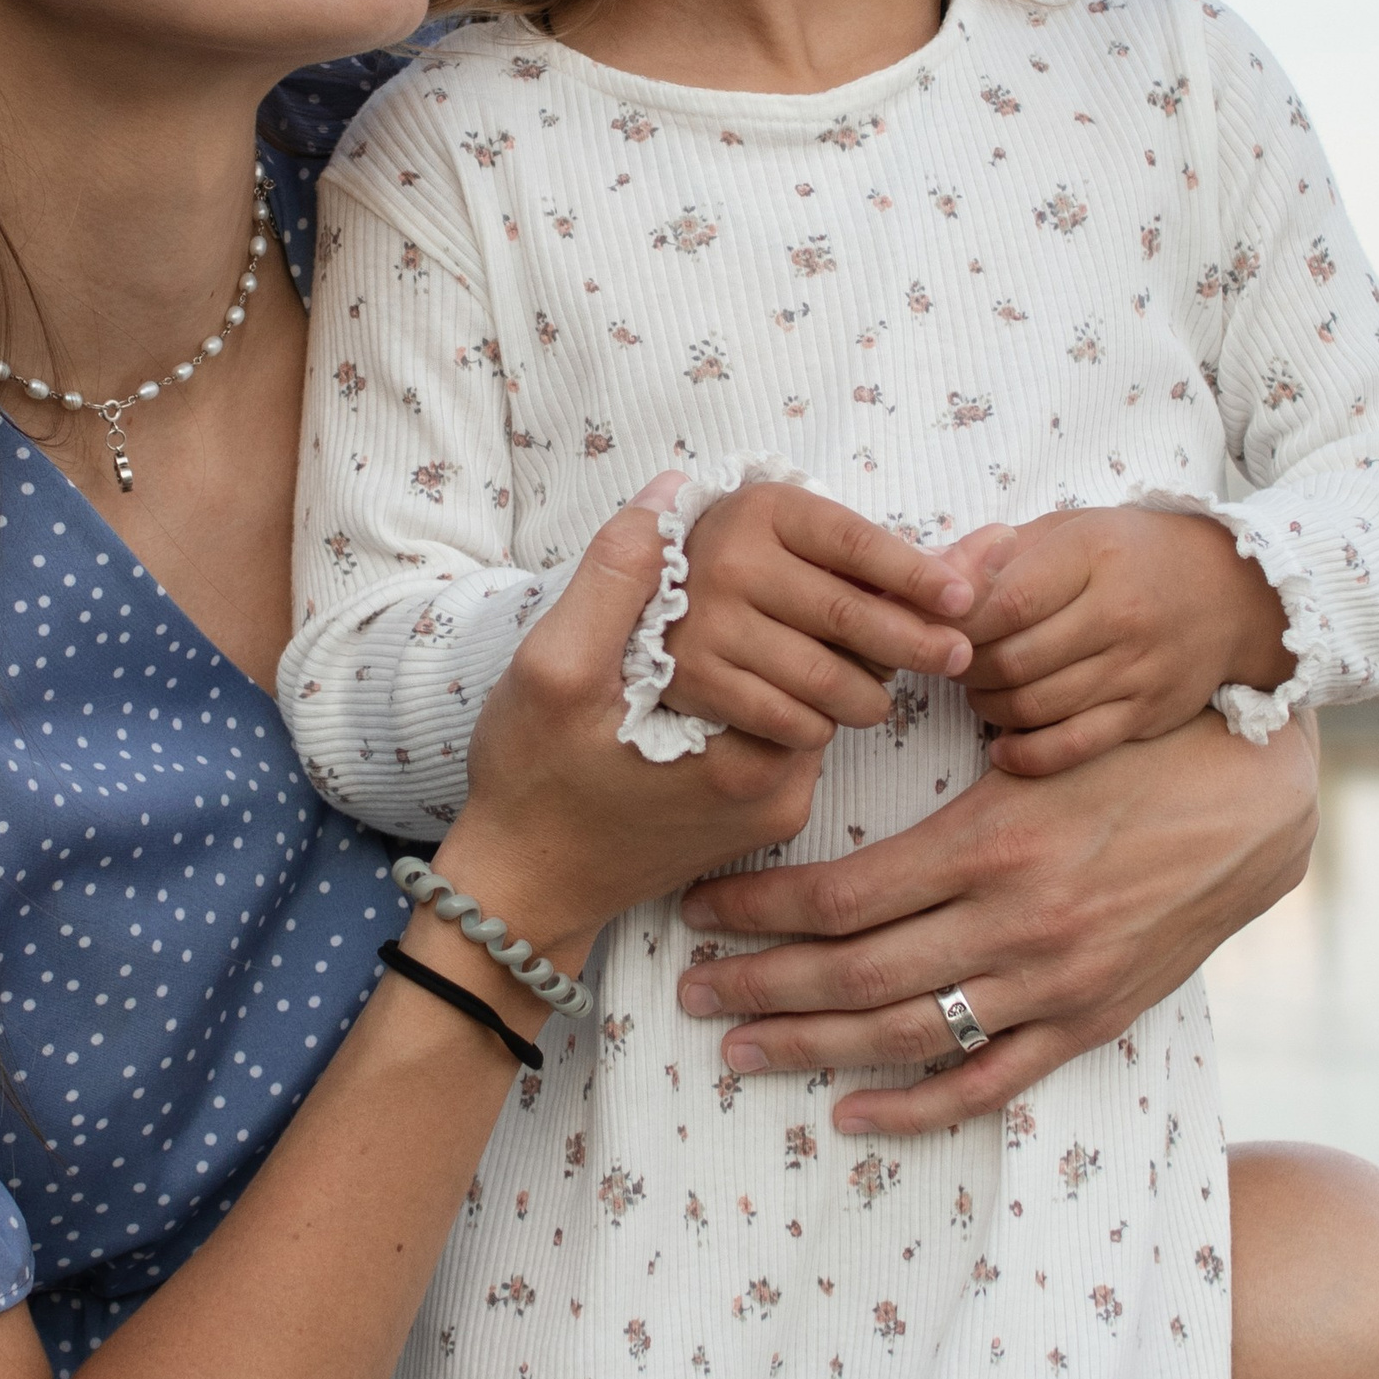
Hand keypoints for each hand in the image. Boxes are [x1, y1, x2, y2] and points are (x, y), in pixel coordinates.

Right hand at [449, 490, 827, 960]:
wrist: (526, 886)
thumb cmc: (533, 779)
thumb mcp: (553, 668)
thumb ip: (615, 578)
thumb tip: (669, 492)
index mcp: (743, 747)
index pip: (837, 641)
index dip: (850, 581)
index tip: (842, 545)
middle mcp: (779, 785)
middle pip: (849, 673)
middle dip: (852, 616)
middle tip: (833, 560)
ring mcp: (777, 809)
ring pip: (827, 704)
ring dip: (818, 654)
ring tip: (794, 603)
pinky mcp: (767, 825)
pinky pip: (798, 736)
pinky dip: (788, 695)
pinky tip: (749, 661)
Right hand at [661, 484, 1004, 747]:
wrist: (648, 602)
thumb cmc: (762, 569)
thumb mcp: (814, 543)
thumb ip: (906, 555)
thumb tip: (1006, 545)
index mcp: (766, 511)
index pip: (858, 545)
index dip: (919, 576)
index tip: (965, 602)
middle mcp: (731, 561)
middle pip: (849, 614)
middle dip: (917, 644)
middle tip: (958, 658)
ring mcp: (709, 624)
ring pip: (825, 678)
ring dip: (872, 697)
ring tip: (883, 698)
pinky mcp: (696, 680)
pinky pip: (788, 720)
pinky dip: (822, 727)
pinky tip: (826, 716)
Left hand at [672, 708, 1317, 1132]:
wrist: (1257, 800)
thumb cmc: (1133, 747)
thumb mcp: (1031, 737)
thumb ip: (940, 754)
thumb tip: (825, 740)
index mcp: (988, 842)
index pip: (839, 896)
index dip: (757, 909)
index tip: (698, 905)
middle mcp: (1013, 923)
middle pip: (852, 973)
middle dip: (758, 986)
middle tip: (690, 992)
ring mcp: (1051, 982)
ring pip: (906, 1033)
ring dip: (811, 1048)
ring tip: (737, 1050)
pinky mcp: (1089, 1020)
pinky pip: (988, 1080)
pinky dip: (917, 1106)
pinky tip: (851, 1113)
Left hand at [963, 506, 1290, 775]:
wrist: (1233, 591)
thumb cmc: (1131, 554)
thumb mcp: (1069, 530)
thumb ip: (997, 554)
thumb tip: (929, 582)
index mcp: (1094, 557)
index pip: (1005, 603)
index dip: (957, 624)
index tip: (940, 627)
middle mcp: (1120, 614)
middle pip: (1013, 660)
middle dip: (965, 668)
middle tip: (953, 661)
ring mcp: (1137, 669)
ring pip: (1035, 707)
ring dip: (987, 706)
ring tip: (978, 689)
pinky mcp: (1147, 714)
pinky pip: (1072, 747)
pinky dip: (1026, 756)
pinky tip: (1002, 746)